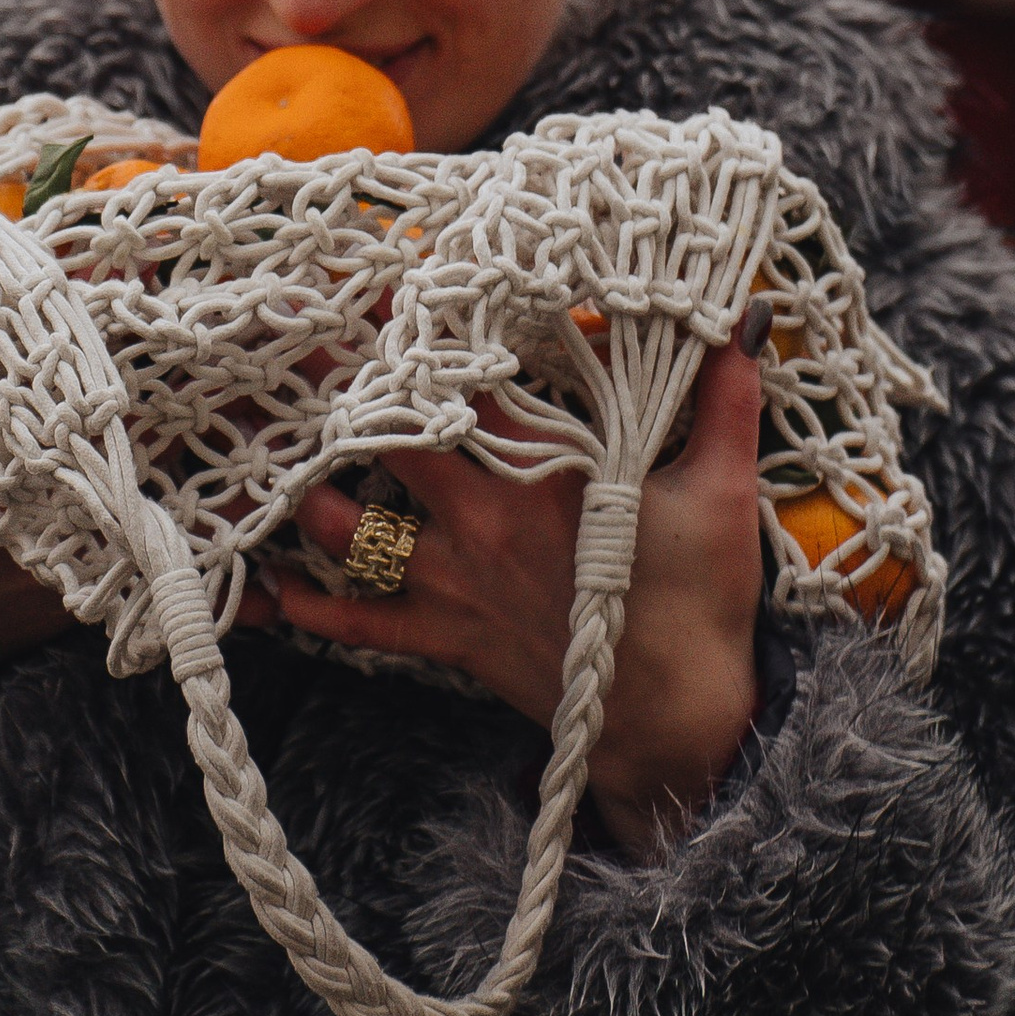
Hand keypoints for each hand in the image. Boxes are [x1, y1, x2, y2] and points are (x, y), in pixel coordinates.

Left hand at [247, 331, 765, 859]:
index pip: (466, 386)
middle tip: (301, 345)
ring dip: (314, 492)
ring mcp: (457, 583)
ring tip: (281, 452)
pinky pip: (363, 625)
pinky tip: (271, 587)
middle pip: (387, 442)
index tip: (389, 291)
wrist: (677, 724)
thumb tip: (743, 317)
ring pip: (352, 530)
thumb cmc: (700, 606)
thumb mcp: (723, 492)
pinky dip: (313, 609)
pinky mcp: (449, 639)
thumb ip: (726, 398)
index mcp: (544, 477)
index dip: (425, 337)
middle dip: (341, 394)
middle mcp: (484, 522)